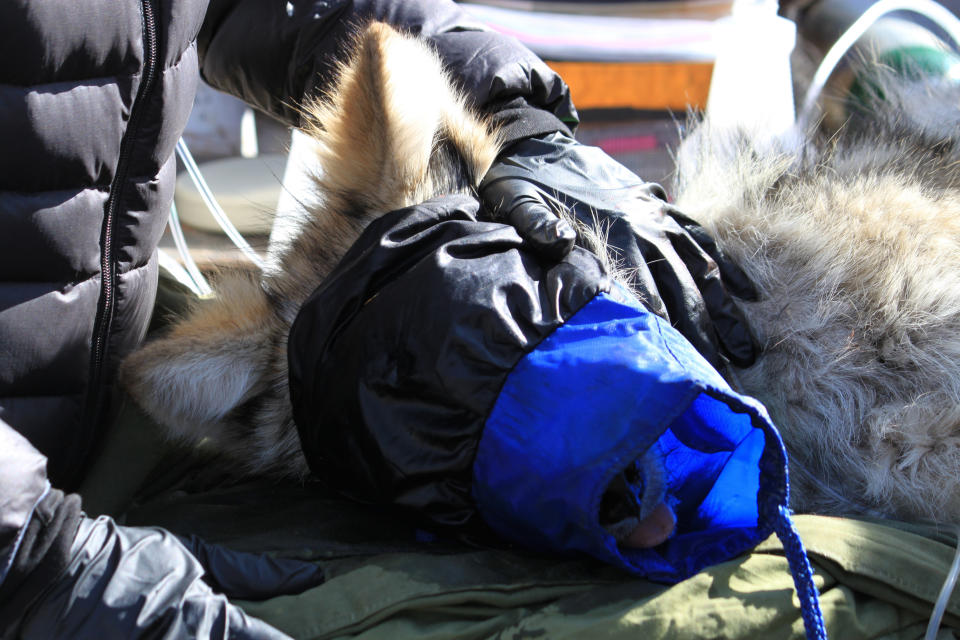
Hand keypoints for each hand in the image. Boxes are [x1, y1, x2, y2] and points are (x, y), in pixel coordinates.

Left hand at [479, 132, 757, 368]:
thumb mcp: (517, 202)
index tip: (683, 371)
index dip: (666, 336)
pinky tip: (749, 294)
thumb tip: (561, 243)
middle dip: (704, 338)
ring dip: (725, 311)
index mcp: (611, 236)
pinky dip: (726, 265)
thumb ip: (537, 225)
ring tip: (746, 352)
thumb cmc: (522, 184)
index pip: (646, 298)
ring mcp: (656, 216)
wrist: (535, 142)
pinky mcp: (660, 206)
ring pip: (701, 269)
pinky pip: (701, 237)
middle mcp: (643, 228)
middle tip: (721, 379)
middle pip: (682, 291)